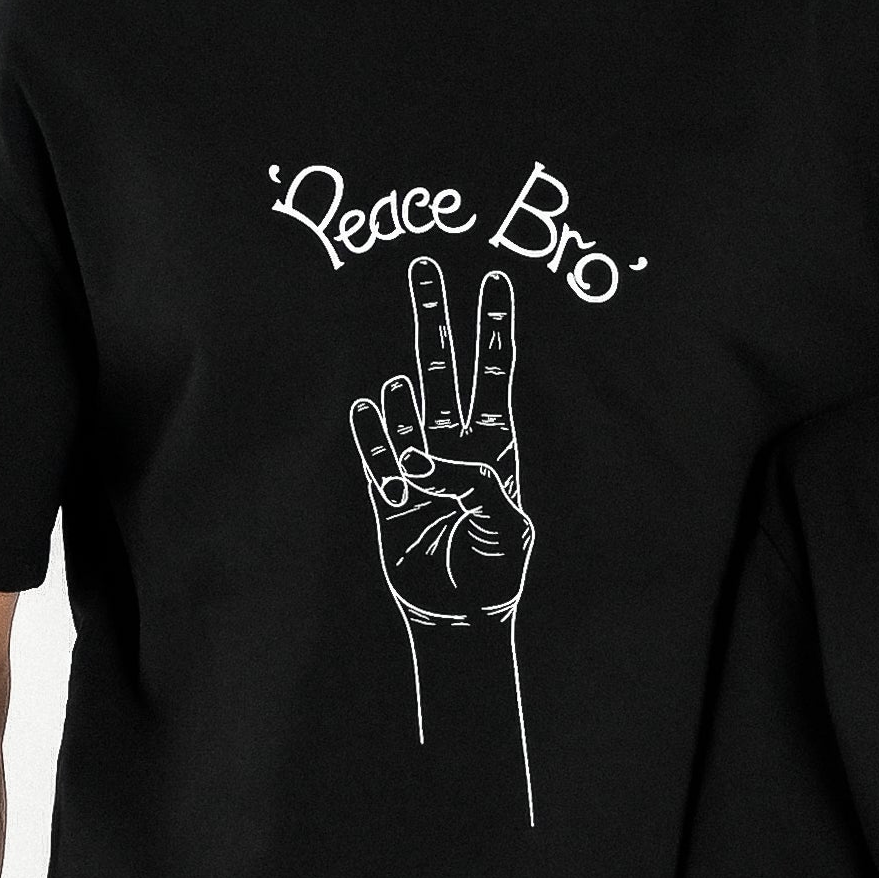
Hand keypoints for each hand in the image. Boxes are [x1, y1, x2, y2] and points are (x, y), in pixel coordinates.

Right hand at [351, 254, 532, 631]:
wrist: (455, 610)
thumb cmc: (493, 567)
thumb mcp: (505, 525)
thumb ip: (476, 484)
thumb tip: (428, 456)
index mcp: (494, 446)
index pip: (492, 375)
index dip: (494, 330)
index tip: (495, 282)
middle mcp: (453, 443)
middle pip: (442, 367)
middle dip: (434, 317)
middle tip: (424, 267)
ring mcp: (417, 460)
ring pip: (402, 410)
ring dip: (404, 429)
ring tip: (414, 474)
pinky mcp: (385, 484)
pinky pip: (373, 446)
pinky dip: (376, 444)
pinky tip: (380, 444)